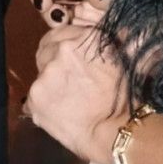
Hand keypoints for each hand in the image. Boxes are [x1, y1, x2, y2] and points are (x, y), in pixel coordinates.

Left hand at [26, 20, 126, 163]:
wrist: (116, 133)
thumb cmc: (128, 99)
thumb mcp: (126, 60)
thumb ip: (113, 42)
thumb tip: (115, 30)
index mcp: (87, 38)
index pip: (63, 32)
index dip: (67, 46)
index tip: (73, 59)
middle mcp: (62, 50)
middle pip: (46, 50)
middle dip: (55, 62)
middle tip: (71, 81)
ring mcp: (46, 74)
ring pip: (41, 75)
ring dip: (51, 84)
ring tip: (69, 100)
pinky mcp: (35, 98)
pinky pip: (33, 100)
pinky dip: (44, 105)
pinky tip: (61, 113)